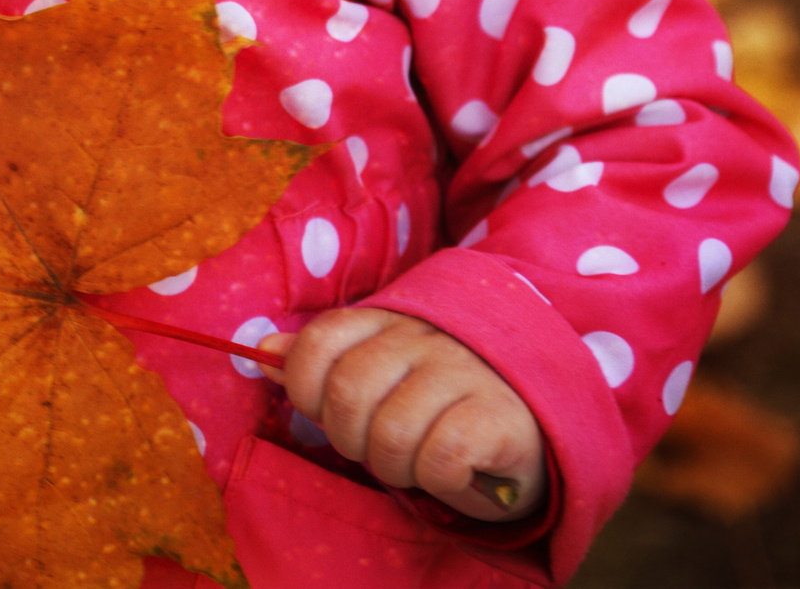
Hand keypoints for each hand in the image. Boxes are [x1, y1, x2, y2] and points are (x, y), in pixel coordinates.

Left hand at [259, 308, 547, 523]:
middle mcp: (425, 337)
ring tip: (416, 461)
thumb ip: (323, 361)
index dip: (307, 388)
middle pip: (348, 392)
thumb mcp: (380, 372)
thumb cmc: (442, 401)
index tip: (328, 411)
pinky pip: (440, 458)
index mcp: (388, 321)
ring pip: (390, 433)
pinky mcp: (501, 416)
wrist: (536, 422)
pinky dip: (437, 479)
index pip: (319, 341)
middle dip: (350, 437)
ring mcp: (465, 372)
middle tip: (377, 446)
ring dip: (395, 466)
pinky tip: (454, 470)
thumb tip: (263, 354)